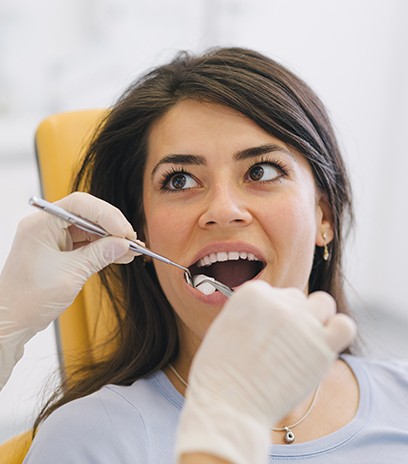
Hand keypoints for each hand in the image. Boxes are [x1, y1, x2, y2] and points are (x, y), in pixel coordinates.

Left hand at [0, 192, 139, 387]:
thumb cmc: (29, 299)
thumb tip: (123, 244)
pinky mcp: (59, 250)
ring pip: (89, 229)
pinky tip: (120, 255)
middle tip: (132, 241)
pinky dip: (103, 249)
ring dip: (111, 239)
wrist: (12, 321)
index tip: (124, 231)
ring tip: (131, 250)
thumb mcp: (70, 275)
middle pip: (87, 214)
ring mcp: (53, 237)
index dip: (106, 214)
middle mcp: (46, 226)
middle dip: (112, 226)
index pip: (80, 205)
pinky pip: (86, 242)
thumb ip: (99, 255)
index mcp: (41, 224)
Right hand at [176, 281, 355, 463]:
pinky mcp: (323, 346)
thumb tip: (267, 316)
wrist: (228, 405)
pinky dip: (338, 331)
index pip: (273, 293)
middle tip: (280, 344)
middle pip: (296, 299)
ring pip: (323, 303)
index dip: (270, 314)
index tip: (264, 333)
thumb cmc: (219, 373)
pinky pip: (345, 326)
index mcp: (253, 293)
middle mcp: (279, 302)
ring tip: (304, 341)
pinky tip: (324, 345)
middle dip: (291, 317)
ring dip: (317, 318)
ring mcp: (303, 323)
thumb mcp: (224, 327)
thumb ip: (249, 313)